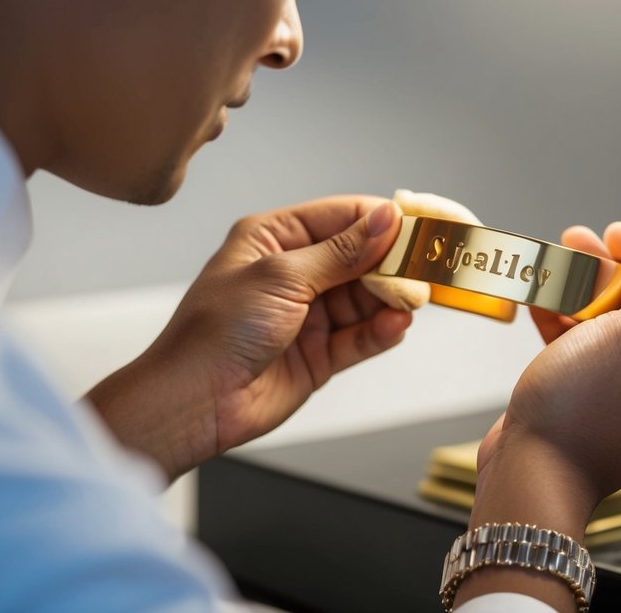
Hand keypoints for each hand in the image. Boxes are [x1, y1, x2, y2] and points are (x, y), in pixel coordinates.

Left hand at [87, 196, 410, 479]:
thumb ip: (341, 251)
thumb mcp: (282, 278)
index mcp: (273, 239)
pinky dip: (381, 331)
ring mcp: (307, 314)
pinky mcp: (318, 354)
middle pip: (360, 258)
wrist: (192, 403)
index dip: (381, 220)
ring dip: (390, 299)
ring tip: (414, 299)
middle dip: (393, 262)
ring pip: (365, 298)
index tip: (419, 225)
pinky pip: (360, 336)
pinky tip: (396, 325)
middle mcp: (293, 273)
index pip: (341, 217)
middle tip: (427, 265)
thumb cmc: (215, 332)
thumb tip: (386, 220)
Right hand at [455, 223, 620, 610]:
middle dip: (617, 269)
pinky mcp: (586, 400)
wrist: (528, 478)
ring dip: (586, 289)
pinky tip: (539, 293)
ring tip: (557, 257)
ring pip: (612, 326)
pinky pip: (583, 349)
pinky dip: (564, 319)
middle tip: (582, 240)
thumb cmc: (579, 412)